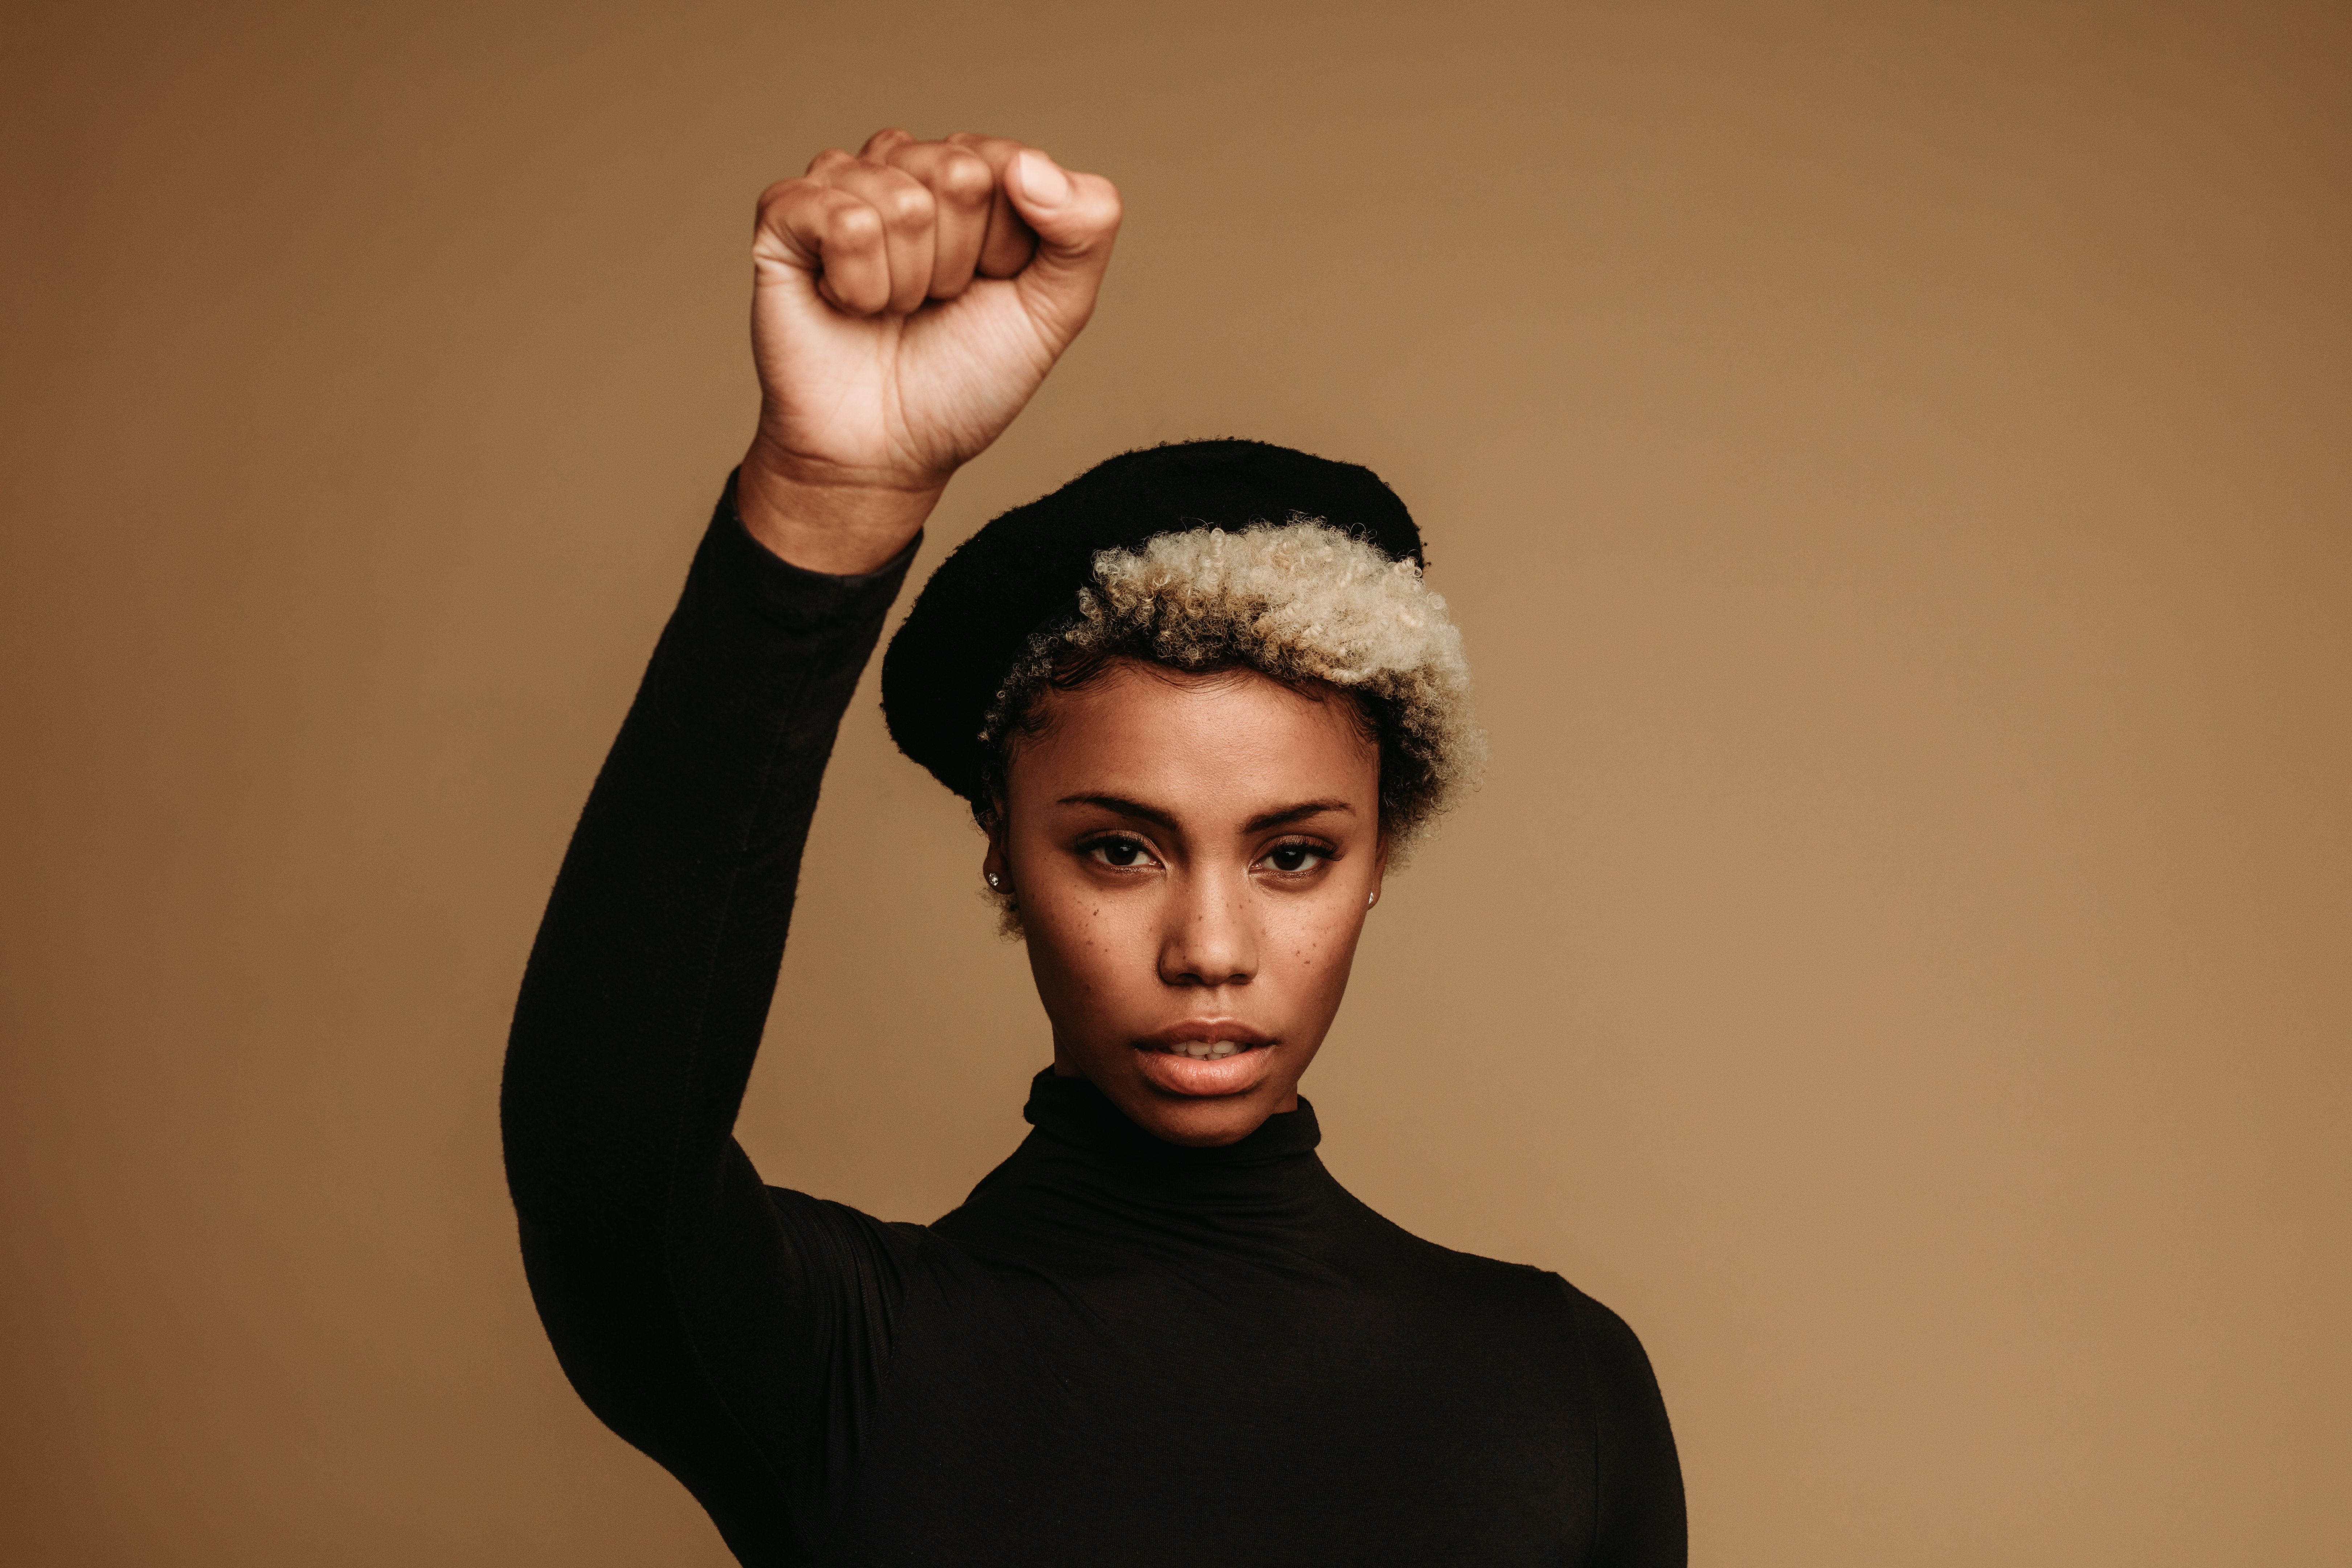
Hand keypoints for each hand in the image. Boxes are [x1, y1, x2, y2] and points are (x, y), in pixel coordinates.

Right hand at [736, 129, 1122, 572]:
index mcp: (973, 178)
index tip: (987, 289)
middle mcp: (905, 168)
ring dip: (907, 283)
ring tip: (892, 311)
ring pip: (900, 201)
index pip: (1009, 164)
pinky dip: (857, 284)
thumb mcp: (1054, 312)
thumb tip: (1029, 164)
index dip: (1007, 246)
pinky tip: (846, 304)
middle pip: (956, 173)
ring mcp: (841, 185)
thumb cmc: (964, 381)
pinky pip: (841, 219)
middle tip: (934, 305)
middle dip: (956, 263)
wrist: (886, 452)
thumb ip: (1087, 228)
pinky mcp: (785, 214)